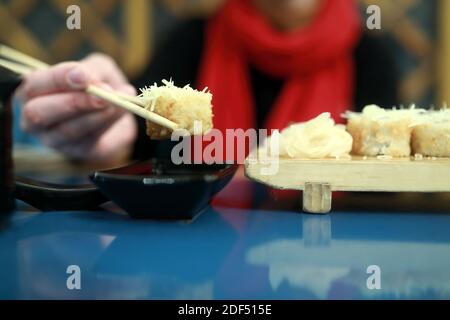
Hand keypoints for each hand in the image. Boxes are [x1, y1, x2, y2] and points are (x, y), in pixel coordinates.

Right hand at [15, 53, 137, 162]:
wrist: (118, 111)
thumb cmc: (99, 83)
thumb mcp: (97, 68)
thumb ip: (92, 70)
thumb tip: (90, 80)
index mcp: (32, 91)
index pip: (33, 86)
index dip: (58, 79)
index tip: (83, 76)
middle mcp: (35, 118)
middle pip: (40, 113)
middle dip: (73, 102)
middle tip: (101, 95)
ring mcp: (54, 139)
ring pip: (67, 130)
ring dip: (95, 114)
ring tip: (116, 101)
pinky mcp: (79, 151)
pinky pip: (90, 139)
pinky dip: (107, 123)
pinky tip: (121, 110)